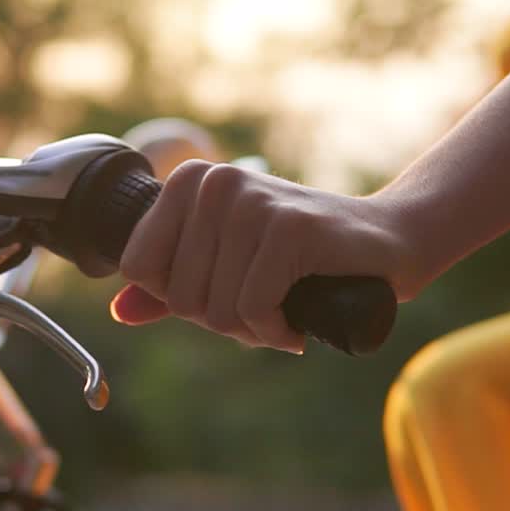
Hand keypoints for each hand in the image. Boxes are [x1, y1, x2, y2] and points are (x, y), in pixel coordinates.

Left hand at [111, 160, 411, 352]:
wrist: (390, 243)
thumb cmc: (302, 259)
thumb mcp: (226, 268)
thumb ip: (169, 288)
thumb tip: (119, 312)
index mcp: (188, 181)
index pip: (140, 268)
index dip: (180, 298)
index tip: (224, 289)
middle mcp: (214, 182)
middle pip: (178, 296)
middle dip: (221, 319)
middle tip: (264, 302)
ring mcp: (251, 201)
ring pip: (215, 309)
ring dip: (253, 329)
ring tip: (285, 306)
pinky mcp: (288, 227)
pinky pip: (252, 308)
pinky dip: (275, 329)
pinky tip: (298, 317)